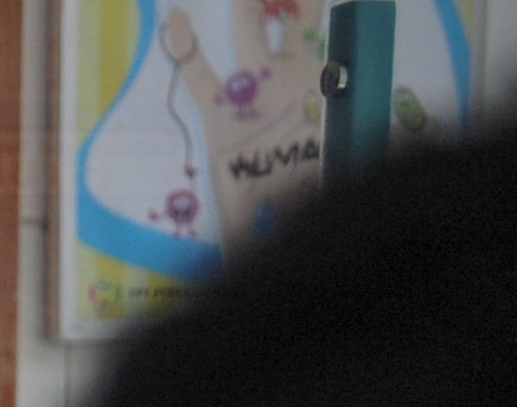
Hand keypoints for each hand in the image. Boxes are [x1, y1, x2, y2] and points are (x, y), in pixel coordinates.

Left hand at [161, 0, 324, 248]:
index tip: (174, 16)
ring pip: (296, 22)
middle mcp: (261, 86)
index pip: (201, 75)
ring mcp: (298, 76)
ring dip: (296, 3)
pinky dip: (342, 22)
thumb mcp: (244, 215)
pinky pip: (336, 46)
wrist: (319, 200)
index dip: (187, 47)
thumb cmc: (270, 204)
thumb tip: (221, 269)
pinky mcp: (331, 79)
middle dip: (251, 6)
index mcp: (229, 114)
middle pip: (252, 31)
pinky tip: (330, 8)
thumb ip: (233, 235)